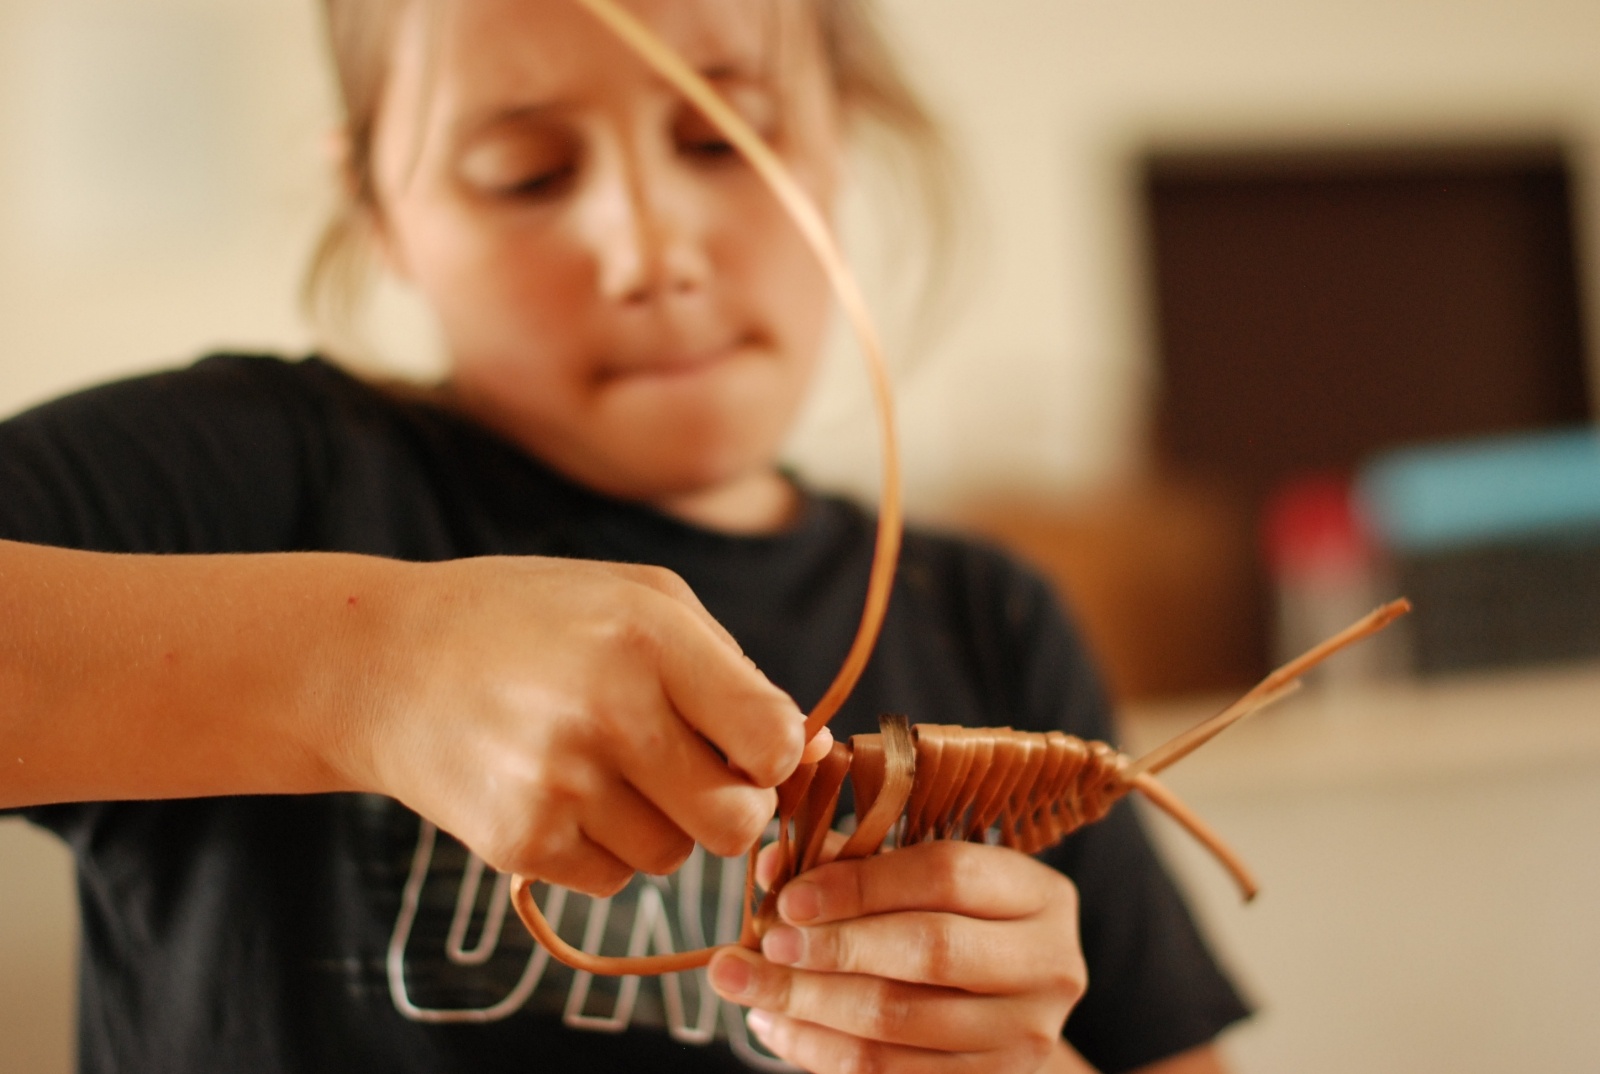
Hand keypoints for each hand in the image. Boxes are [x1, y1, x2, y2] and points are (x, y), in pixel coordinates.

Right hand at [334, 555, 822, 894]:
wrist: (382, 664)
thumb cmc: (531, 620)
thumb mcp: (639, 597)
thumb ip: (733, 668)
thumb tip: (812, 750)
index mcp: (649, 639)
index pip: (774, 740)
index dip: (777, 753)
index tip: (749, 743)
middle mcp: (608, 715)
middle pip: (736, 823)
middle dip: (732, 807)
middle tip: (695, 772)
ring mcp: (559, 786)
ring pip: (674, 858)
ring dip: (661, 825)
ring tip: (605, 765)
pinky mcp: (519, 844)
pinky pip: (613, 881)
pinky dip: (603, 848)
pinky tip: (561, 791)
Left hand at [706, 839, 1085, 1072]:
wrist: (1004, 1009)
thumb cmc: (951, 923)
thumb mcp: (918, 877)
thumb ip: (850, 862)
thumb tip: (772, 868)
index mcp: (1038, 895)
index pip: (946, 876)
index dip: (860, 885)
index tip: (790, 898)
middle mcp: (1048, 967)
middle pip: (928, 952)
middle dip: (832, 949)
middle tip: (762, 945)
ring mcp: (1026, 1038)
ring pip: (900, 1022)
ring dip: (809, 1005)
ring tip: (748, 986)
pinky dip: (819, 1051)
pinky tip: (775, 1028)